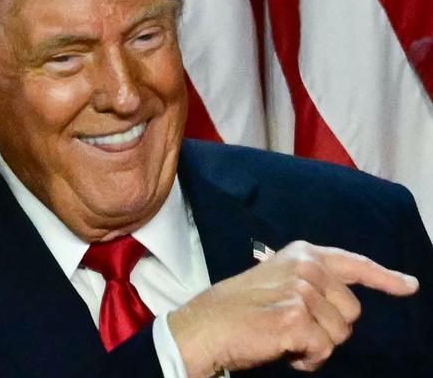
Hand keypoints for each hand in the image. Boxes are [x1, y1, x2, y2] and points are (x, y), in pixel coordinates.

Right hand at [168, 240, 418, 377]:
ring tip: (282, 337)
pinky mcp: (297, 318)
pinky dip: (306, 359)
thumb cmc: (237, 309)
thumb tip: (344, 307)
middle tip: (292, 327)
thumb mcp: (277, 280)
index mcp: (302, 253)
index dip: (385, 277)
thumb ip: (312, 283)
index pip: (354, 263)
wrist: (205, 327)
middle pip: (352, 312)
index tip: (408, 285)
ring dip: (316, 346)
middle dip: (329, 329)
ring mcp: (302, 291)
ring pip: (340, 335)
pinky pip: (323, 351)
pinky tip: (281, 349)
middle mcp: (306, 266)